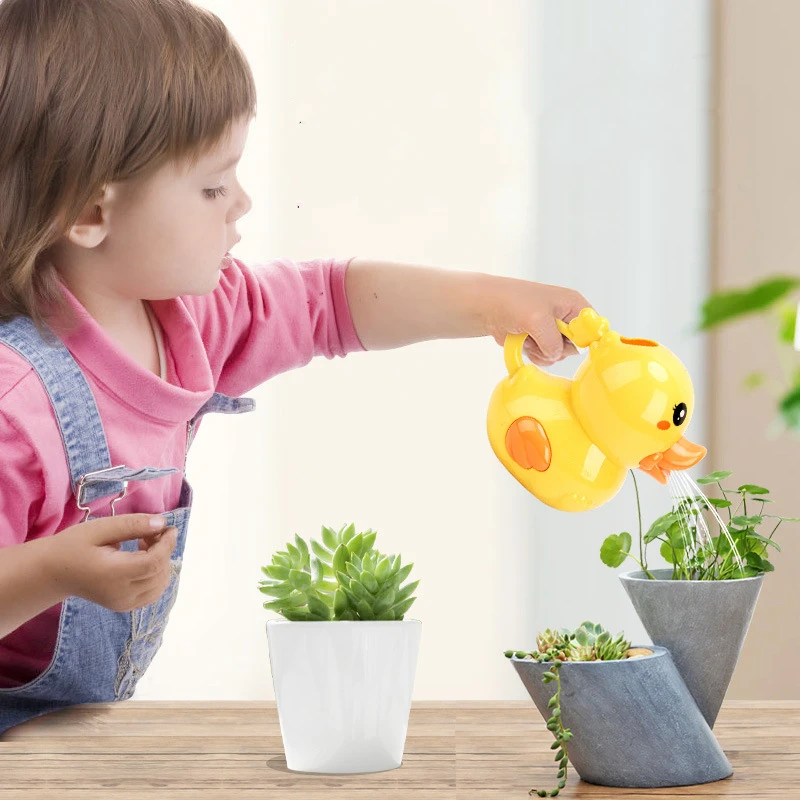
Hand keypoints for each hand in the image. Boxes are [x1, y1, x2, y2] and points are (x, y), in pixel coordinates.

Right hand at [42, 514, 178, 612]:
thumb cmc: (73, 546)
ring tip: (145, 545)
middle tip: (151, 531)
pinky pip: (153, 592)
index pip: (154, 563)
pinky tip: (143, 559)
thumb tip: (162, 523)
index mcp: (113, 575)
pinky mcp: (124, 606)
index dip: (167, 544)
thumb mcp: (100, 528)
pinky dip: (156, 575)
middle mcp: (121, 594)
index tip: (169, 527)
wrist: (53, 573)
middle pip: (160, 572)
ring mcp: (124, 603)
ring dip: (162, 562)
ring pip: (161, 584)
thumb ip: (132, 525)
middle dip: (164, 550)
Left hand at [481, 277, 592, 365]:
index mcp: (573, 304)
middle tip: (542, 338)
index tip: (567, 343)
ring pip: (559, 354)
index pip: (593, 326)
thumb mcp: (538, 320)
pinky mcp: (540, 341)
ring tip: (529, 338)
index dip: (585, 339)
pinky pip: (546, 357)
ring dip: (543, 351)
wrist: (487, 307)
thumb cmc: (513, 302)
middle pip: (576, 345)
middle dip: (558, 347)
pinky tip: (524, 344)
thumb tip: (555, 355)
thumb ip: (553, 341)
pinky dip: (534, 354)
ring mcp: (553, 330)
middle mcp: (566, 317)